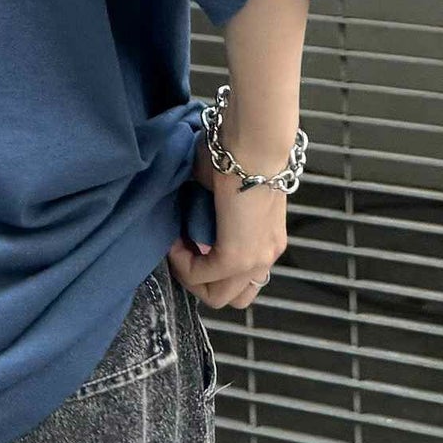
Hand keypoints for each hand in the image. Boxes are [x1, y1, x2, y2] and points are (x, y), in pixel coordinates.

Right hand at [168, 131, 286, 309]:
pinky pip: (200, 275)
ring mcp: (255, 260)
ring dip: (190, 275)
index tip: (189, 240)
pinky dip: (182, 262)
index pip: (240, 281)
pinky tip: (175, 241)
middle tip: (183, 251)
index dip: (209, 266)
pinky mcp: (237, 256)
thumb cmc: (237, 153)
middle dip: (199, 280)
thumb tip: (188, 213)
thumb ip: (210, 211)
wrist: (253, 144)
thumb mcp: (221, 190)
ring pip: (218, 297)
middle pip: (231, 298)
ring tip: (178, 247)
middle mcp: (266, 257)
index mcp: (266, 241)